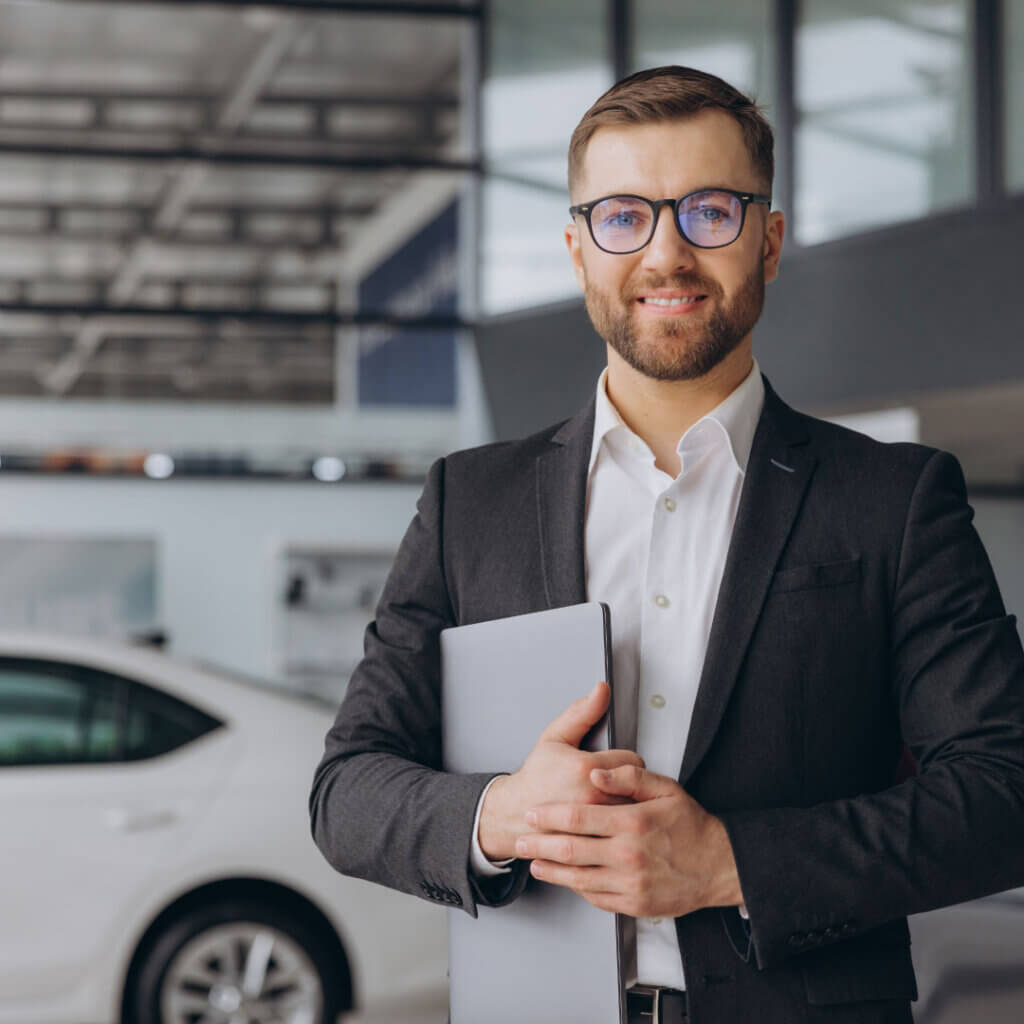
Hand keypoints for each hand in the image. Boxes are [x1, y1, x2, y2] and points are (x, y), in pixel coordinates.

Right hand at [478, 682, 644, 860]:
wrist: (515, 814)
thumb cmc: (536, 778)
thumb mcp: (555, 737)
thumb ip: (582, 712)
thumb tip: (601, 691)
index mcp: (586, 769)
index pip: (634, 761)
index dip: (626, 761)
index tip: (617, 764)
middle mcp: (593, 798)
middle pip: (638, 788)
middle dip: (629, 784)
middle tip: (614, 782)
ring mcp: (594, 825)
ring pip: (634, 812)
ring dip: (628, 807)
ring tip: (612, 801)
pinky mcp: (594, 843)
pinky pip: (622, 834)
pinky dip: (620, 829)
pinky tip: (610, 823)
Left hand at [513, 764, 743, 917]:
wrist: (719, 866)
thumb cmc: (691, 826)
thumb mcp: (665, 788)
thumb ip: (628, 777)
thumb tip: (597, 771)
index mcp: (632, 823)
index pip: (578, 818)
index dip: (550, 816)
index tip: (533, 813)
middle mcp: (628, 855)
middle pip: (571, 849)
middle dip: (540, 843)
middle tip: (521, 839)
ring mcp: (631, 884)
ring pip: (578, 878)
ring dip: (551, 870)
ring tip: (534, 862)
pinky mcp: (634, 904)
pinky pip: (596, 897)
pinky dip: (577, 888)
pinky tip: (566, 879)